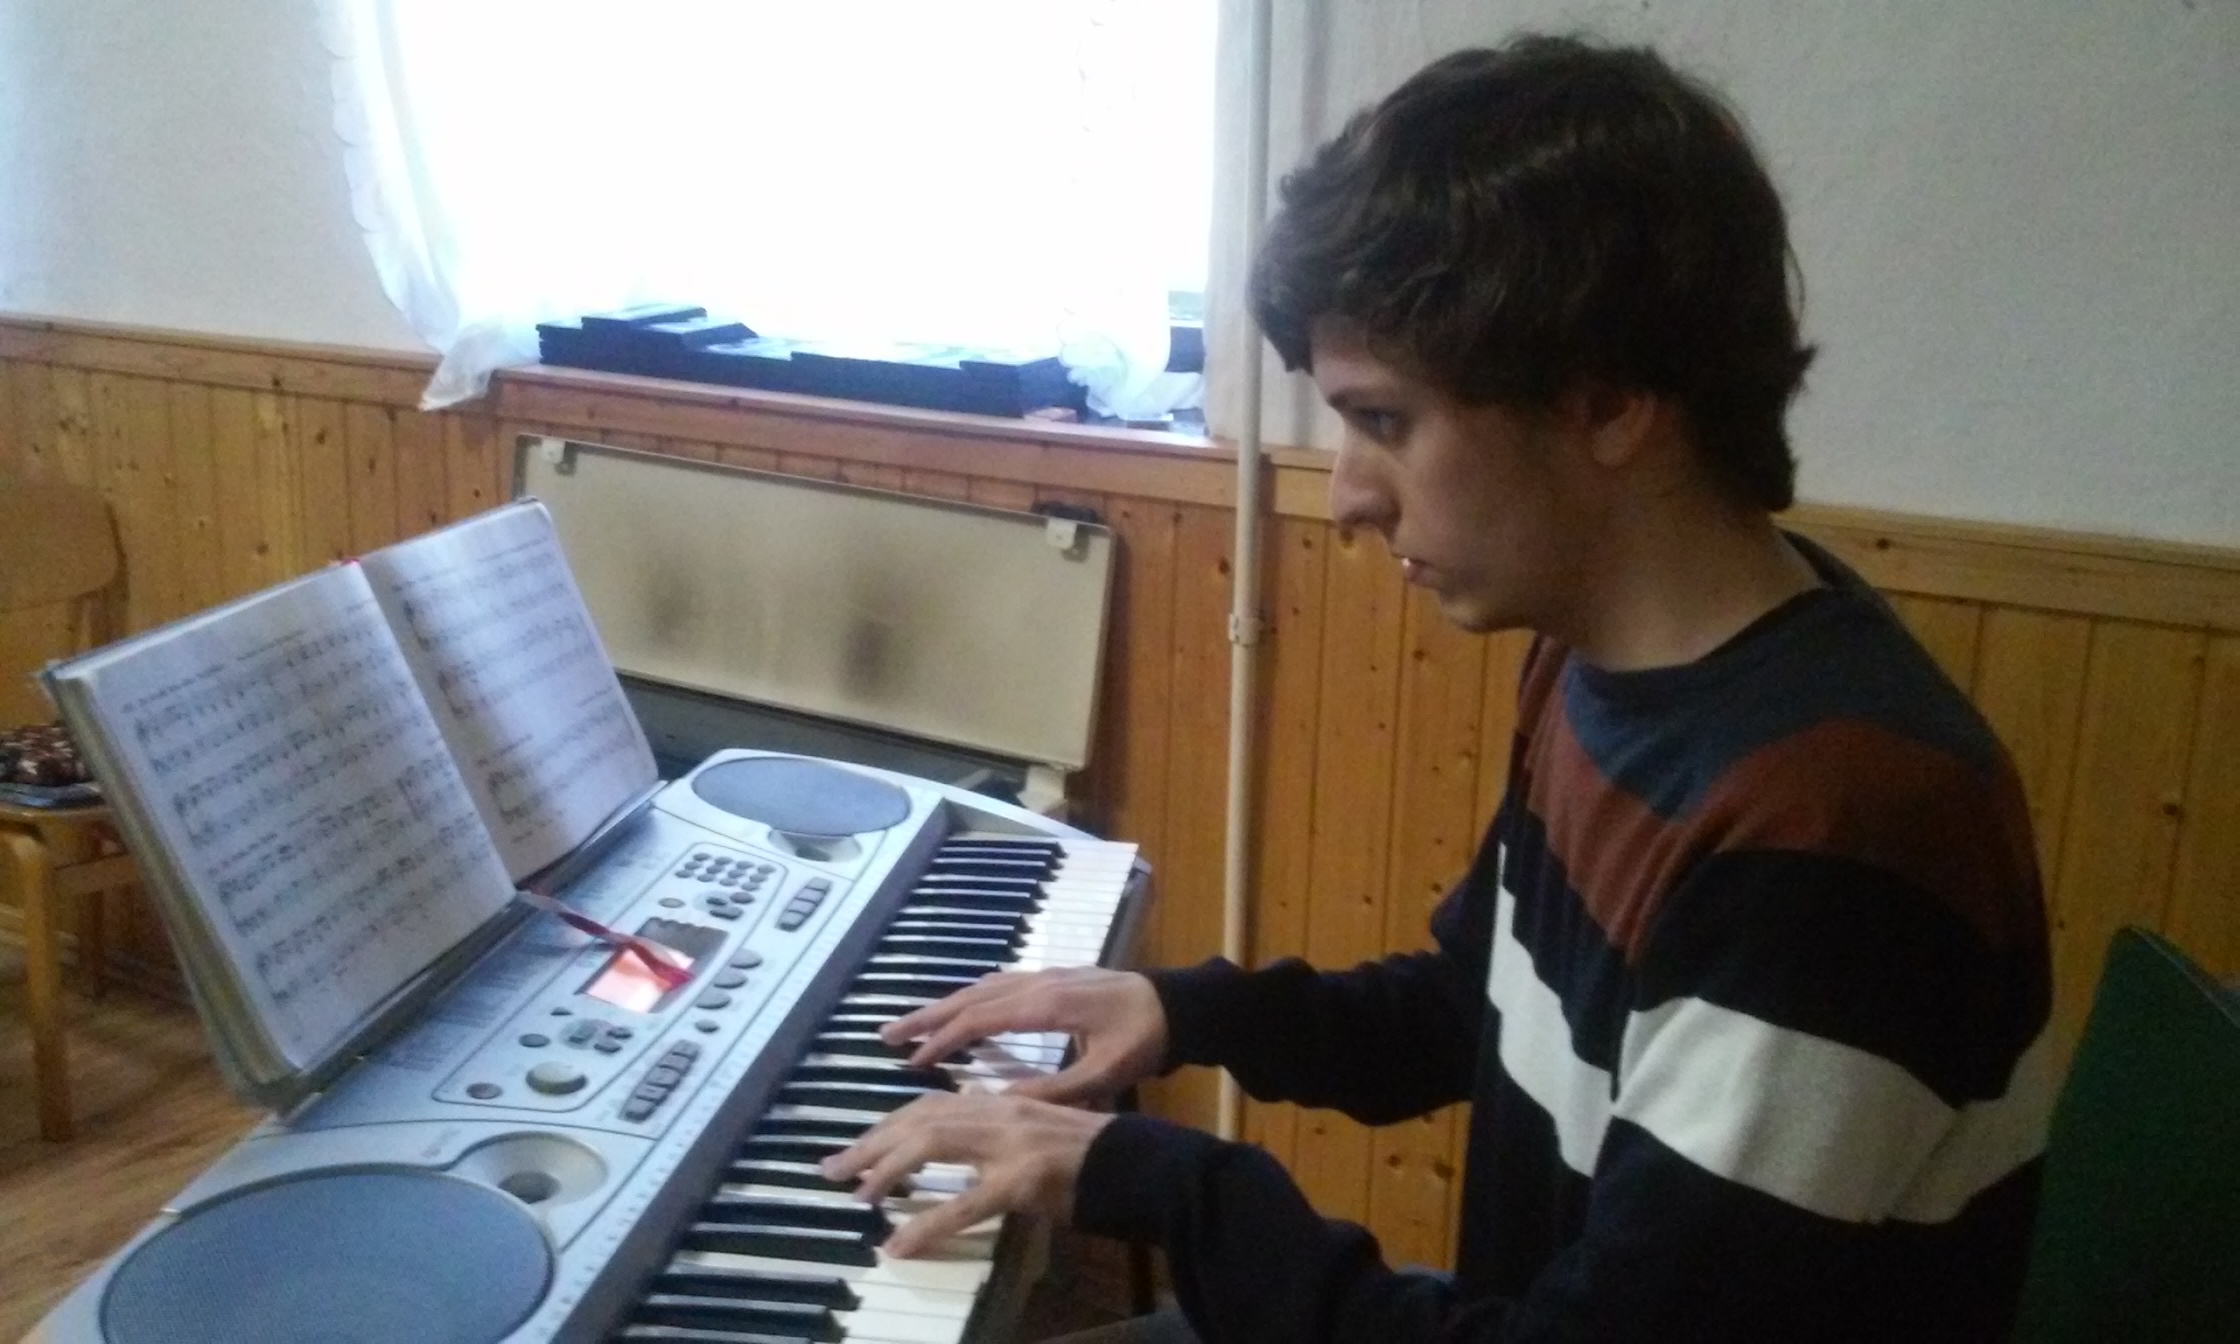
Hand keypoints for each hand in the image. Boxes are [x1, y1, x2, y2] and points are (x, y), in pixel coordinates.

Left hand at [821, 1091, 1113, 1257]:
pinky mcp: (1023, 1182)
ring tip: (855, 1195)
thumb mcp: (1041, 1134)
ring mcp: (1011, 1146)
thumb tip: (961, 1148)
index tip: (858, 1145)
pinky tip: (899, 1245)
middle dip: (871, 1143)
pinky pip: (964, 1205)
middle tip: (832, 1168)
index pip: (933, 1105)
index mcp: (1004, 1104)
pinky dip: (927, 1224)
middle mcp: (1001, 1114)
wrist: (1145, 1165)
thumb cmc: (1099, 1157)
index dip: (890, 1124)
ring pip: (932, 1145)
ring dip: (886, 1170)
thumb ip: (1000, 1135)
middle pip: (920, 1118)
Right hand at [883, 967, 1166, 1105]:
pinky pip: (999, 983)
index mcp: (1046, 1005)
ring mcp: (1044, 975)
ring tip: (911, 1024)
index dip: (944, 1040)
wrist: (1179, 1004)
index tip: (913, 1062)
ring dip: (944, 1004)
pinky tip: (960, 1009)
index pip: (980, 1020)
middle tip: (886, 1036)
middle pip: (970, 997)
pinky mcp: (1053, 977)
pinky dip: (970, 997)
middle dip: (927, 1017)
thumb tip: (1001, 1103)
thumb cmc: (1144, 1039)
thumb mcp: (1104, 1073)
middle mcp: (1038, 983)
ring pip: (981, 987)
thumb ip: (1055, 1089)